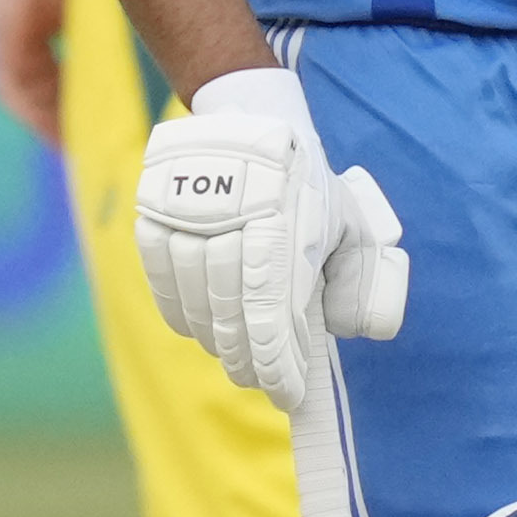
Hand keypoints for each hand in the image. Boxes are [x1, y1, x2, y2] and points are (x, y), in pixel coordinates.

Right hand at [129, 67, 403, 398]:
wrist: (247, 122)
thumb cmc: (307, 186)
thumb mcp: (351, 223)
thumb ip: (362, 280)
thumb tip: (349, 332)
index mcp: (283, 220)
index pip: (271, 312)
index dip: (277, 364)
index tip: (287, 394)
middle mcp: (229, 218)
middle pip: (230, 314)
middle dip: (248, 361)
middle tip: (262, 381)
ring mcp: (185, 215)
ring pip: (194, 304)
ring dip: (216, 341)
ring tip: (236, 358)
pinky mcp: (154, 214)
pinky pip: (163, 282)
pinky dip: (181, 314)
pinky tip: (200, 329)